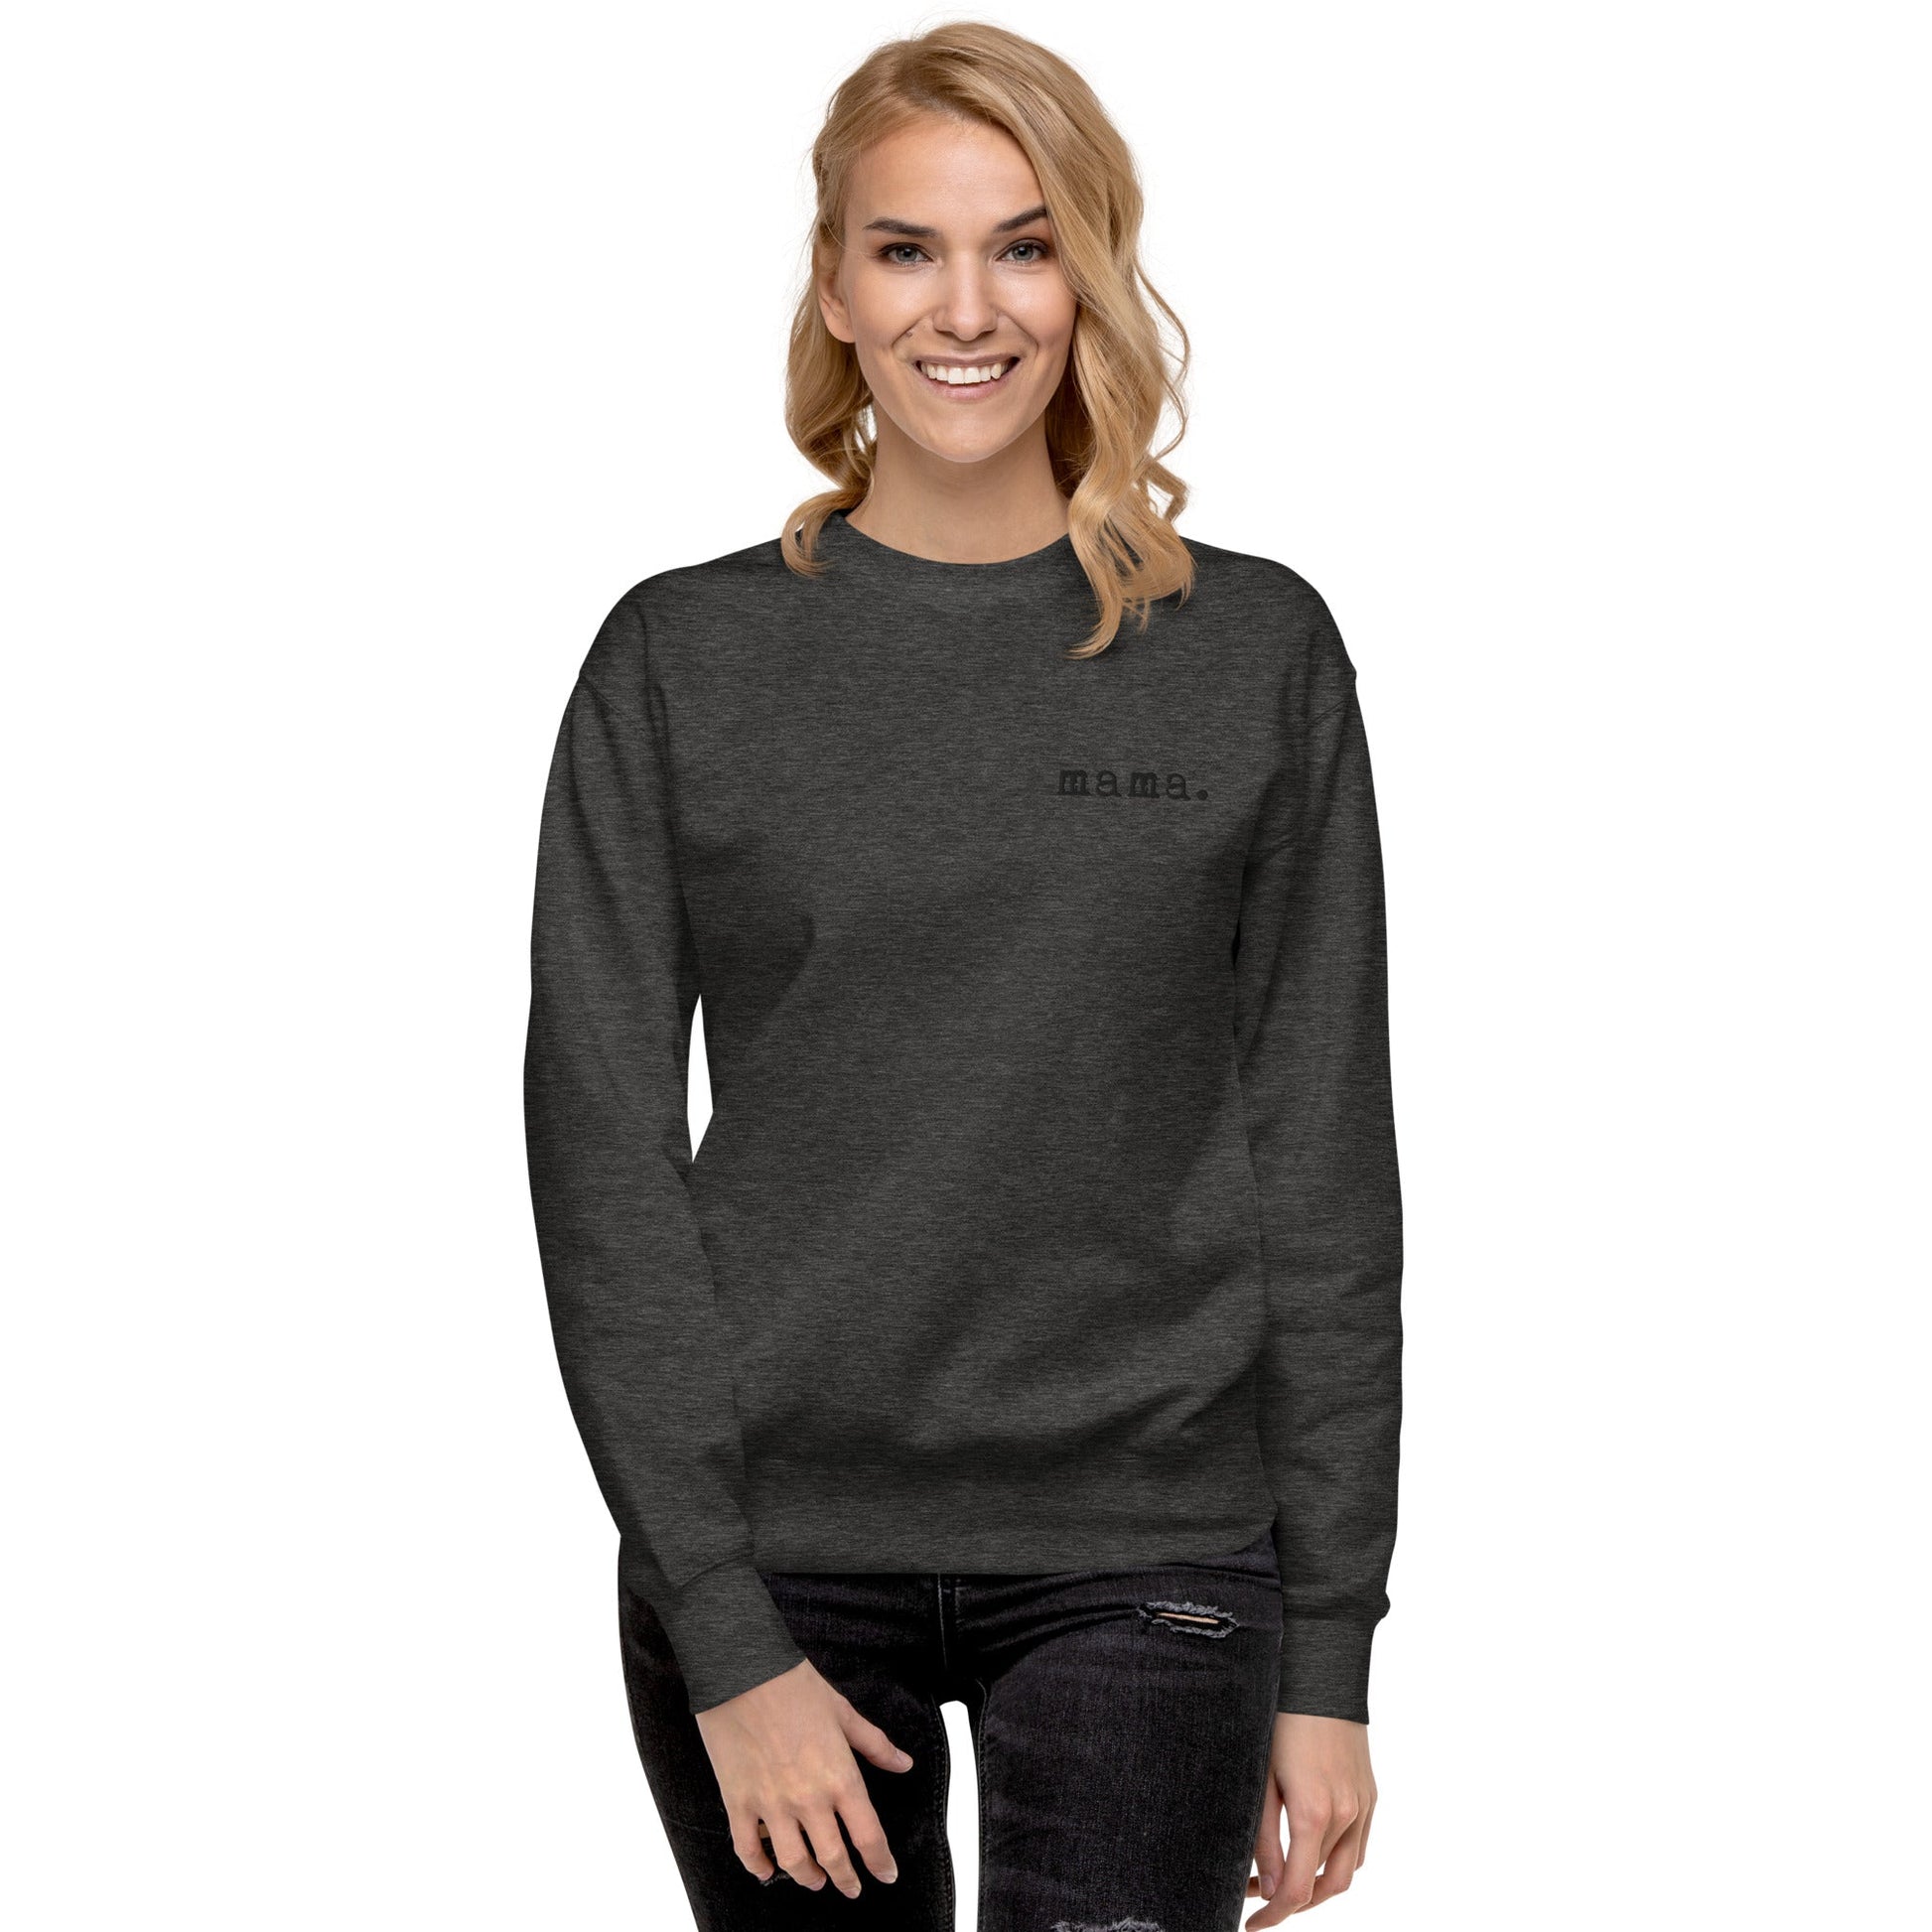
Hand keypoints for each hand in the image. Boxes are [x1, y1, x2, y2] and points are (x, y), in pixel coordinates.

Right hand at [694, 1658, 914, 1896]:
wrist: (743, 1670)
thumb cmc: (795, 1685)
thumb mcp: (843, 1711)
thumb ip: (874, 1744)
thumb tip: (903, 1764)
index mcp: (840, 1777)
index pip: (869, 1836)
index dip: (880, 1862)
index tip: (887, 1874)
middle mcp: (809, 1799)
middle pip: (833, 1858)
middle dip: (846, 1879)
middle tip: (851, 1889)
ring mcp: (772, 1804)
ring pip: (793, 1862)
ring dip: (807, 1878)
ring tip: (815, 1880)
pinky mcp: (739, 1802)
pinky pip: (748, 1849)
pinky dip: (758, 1867)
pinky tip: (766, 1872)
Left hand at [1245, 1713, 1376, 1922]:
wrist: (1321, 1676)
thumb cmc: (1281, 1722)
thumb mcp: (1260, 1778)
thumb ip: (1264, 1838)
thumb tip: (1269, 1889)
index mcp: (1313, 1813)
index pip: (1297, 1890)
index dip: (1273, 1915)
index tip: (1250, 1925)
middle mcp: (1346, 1816)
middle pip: (1325, 1888)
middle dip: (1294, 1904)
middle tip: (1260, 1900)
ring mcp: (1364, 1805)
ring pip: (1347, 1870)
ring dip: (1317, 1886)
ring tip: (1283, 1879)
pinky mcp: (1371, 1794)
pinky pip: (1359, 1846)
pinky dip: (1337, 1861)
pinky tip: (1311, 1851)